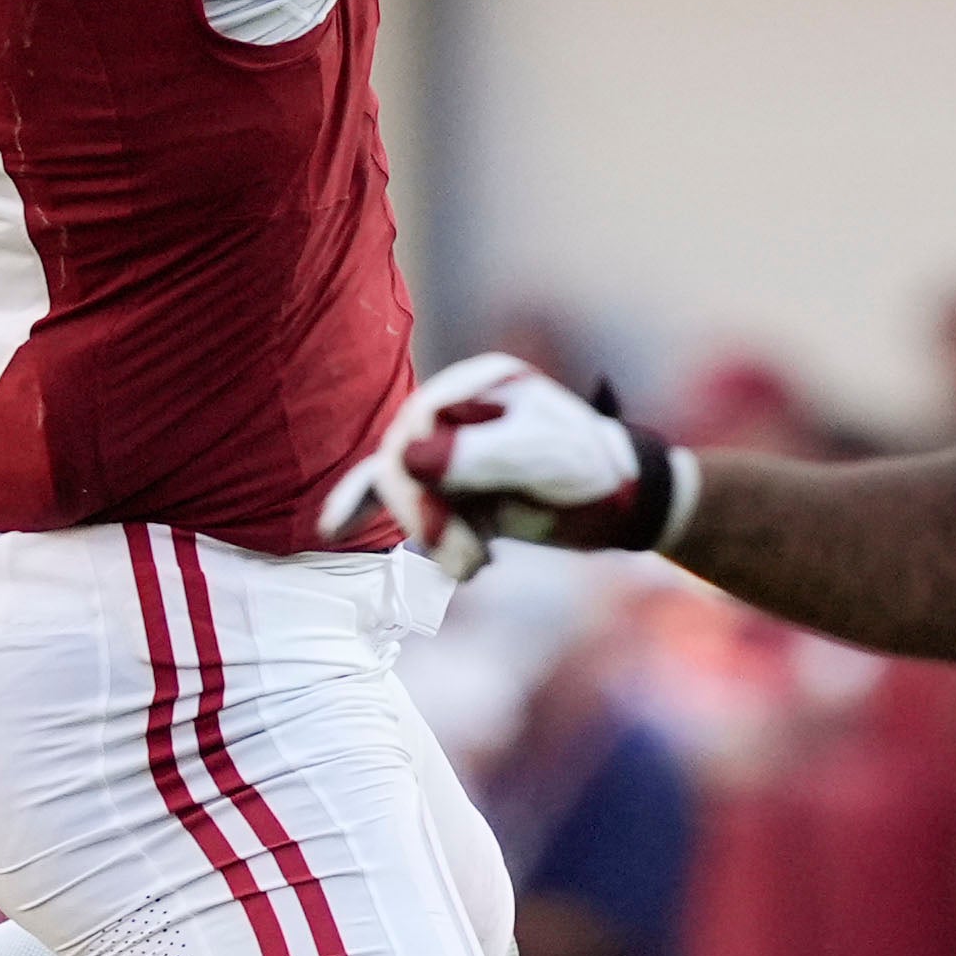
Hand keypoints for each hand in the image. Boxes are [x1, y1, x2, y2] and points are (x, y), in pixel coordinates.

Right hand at [320, 355, 684, 577]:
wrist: (621, 503)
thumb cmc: (592, 470)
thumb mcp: (546, 458)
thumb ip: (482, 455)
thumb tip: (409, 458)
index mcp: (478, 387)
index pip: (418, 430)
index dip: (421, 489)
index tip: (450, 537)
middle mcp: (456, 411)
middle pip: (403, 462)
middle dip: (426, 519)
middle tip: (467, 565)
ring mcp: (452, 448)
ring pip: (401, 487)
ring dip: (428, 535)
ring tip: (470, 568)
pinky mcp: (452, 484)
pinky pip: (402, 497)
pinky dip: (375, 514)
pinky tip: (334, 529)